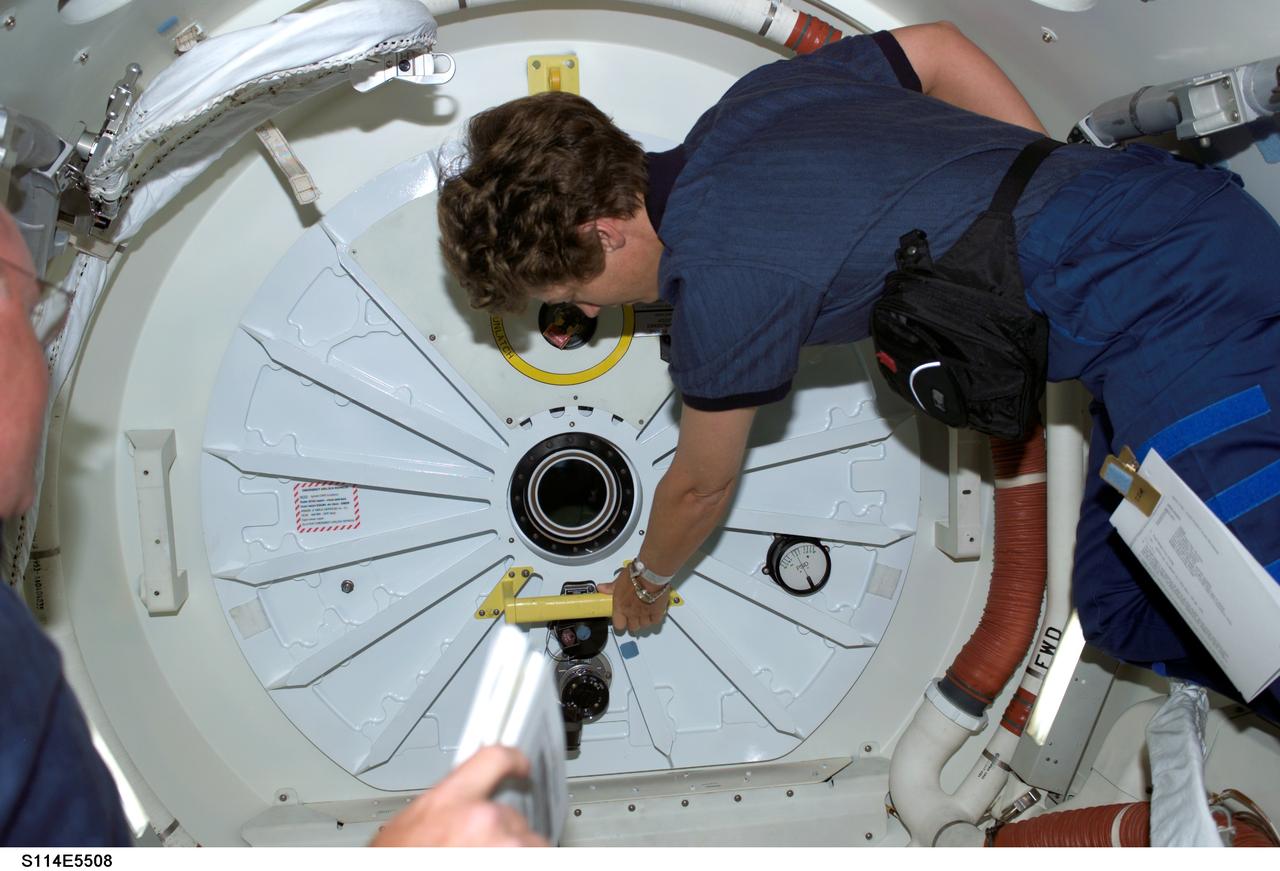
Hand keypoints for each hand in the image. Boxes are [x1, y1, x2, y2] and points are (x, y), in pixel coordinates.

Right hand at [371, 745, 548, 846]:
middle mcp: (482, 818)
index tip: (521, 764)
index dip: (512, 759)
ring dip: (513, 853)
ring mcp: (505, 845)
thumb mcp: (409, 829)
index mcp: (449, 800)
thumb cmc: (397, 860)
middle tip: (475, 852)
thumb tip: (453, 815)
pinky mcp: (518, 862)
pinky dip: (526, 860)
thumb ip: (441, 812)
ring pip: (528, 843)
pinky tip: (501, 864)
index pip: (493, 758)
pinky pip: (538, 857)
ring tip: (481, 862)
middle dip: (500, 834)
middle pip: (510, 814)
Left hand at [599, 568, 668, 634]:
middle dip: (633, 622)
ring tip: (645, 611)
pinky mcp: (657, 613)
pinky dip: (654, 617)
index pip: (619, 625)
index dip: (621, 622)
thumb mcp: (619, 580)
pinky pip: (655, 621)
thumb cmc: (634, 575)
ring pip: (644, 625)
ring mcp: (644, 615)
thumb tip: (600, 588)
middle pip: (633, 627)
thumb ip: (611, 587)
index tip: (623, 617)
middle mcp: (631, 614)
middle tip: (635, 613)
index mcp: (620, 607)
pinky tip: (654, 611)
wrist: (651, 574)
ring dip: (644, 620)